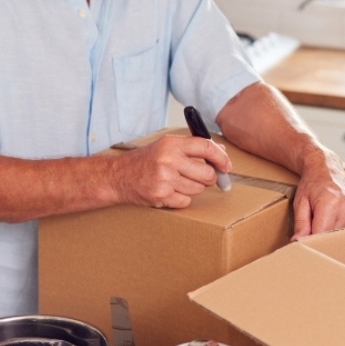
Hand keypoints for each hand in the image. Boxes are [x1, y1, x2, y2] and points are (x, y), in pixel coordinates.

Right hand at [111, 135, 231, 208]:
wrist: (117, 176)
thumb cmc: (145, 160)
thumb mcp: (166, 146)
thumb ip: (193, 147)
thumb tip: (221, 151)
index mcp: (171, 144)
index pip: (206, 147)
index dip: (221, 157)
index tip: (226, 165)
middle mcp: (169, 160)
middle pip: (207, 173)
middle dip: (209, 177)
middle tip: (201, 177)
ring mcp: (164, 179)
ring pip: (198, 189)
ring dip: (194, 188)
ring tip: (179, 182)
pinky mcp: (161, 196)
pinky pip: (186, 201)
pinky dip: (182, 198)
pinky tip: (170, 191)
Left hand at [291, 149, 344, 239]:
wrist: (327, 167)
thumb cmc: (312, 183)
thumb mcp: (300, 202)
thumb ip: (300, 224)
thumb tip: (298, 241)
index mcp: (331, 203)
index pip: (320, 235)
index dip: (310, 240)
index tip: (303, 239)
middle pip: (331, 236)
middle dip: (320, 235)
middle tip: (312, 225)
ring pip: (340, 235)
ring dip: (330, 231)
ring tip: (324, 217)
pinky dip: (339, 227)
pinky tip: (334, 216)